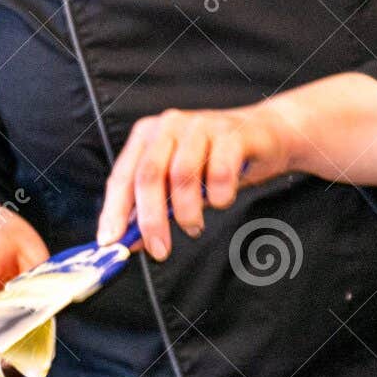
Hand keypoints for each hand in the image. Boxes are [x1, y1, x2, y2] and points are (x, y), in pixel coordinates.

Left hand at [96, 103, 296, 259]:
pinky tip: (221, 200)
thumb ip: (151, 207)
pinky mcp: (232, 134)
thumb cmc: (215, 161)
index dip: (114, 212)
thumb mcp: (178, 183)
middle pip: (149, 175)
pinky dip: (218, 196)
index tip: (111, 242)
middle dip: (150, 220)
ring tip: (194, 227)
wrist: (265, 136)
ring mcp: (201, 126)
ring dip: (187, 212)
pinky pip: (219, 172)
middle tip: (159, 250)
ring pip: (182, 175)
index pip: (122, 176)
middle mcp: (170, 126)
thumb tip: (127, 242)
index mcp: (148, 136)